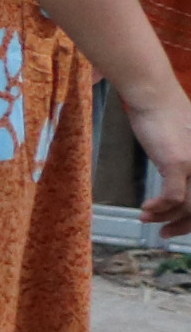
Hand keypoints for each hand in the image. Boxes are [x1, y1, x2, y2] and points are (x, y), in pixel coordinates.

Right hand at [127, 89, 190, 234]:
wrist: (154, 98)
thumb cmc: (166, 116)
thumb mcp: (182, 145)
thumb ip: (185, 164)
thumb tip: (179, 183)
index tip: (177, 226)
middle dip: (183, 226)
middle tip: (165, 234)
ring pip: (189, 206)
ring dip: (166, 218)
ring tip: (146, 220)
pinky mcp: (178, 164)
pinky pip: (172, 198)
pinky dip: (159, 208)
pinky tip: (145, 209)